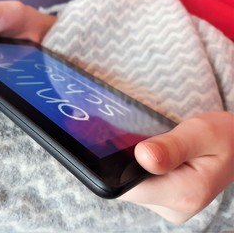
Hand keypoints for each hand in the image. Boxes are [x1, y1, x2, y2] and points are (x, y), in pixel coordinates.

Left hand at [119, 111, 233, 223]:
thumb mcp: (200, 133)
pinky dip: (142, 170)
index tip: (122, 147)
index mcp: (184, 194)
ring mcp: (170, 206)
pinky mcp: (166, 200)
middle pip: (128, 188)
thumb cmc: (222, 137)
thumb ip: (171, 147)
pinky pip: (142, 186)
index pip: (129, 189)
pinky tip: (154, 157)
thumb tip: (142, 156)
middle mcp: (175, 207)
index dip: (117, 168)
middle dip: (127, 164)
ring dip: (135, 166)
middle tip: (144, 142)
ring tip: (154, 148)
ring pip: (133, 187)